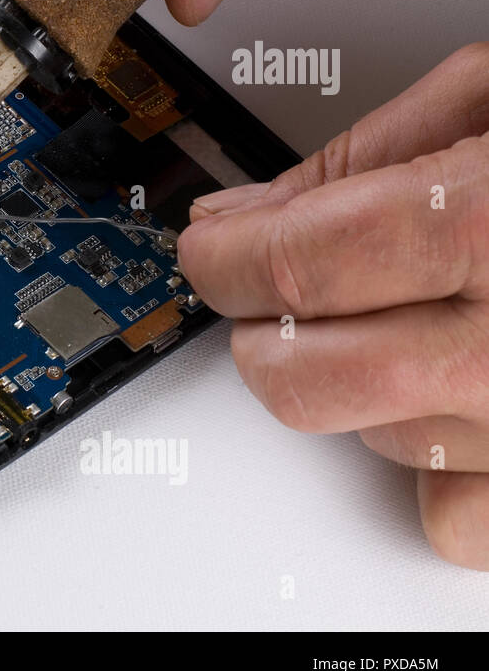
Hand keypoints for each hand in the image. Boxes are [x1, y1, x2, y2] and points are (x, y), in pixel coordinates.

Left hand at [178, 43, 488, 568]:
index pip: (292, 263)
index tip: (210, 247)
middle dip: (261, 328)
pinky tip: (461, 392)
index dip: (224, 256)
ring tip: (413, 315)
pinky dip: (433, 462)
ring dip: (356, 380)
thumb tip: (257, 210)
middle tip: (265, 290)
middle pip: (304, 376)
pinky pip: (448, 518)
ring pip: (370, 439)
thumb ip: (373, 151)